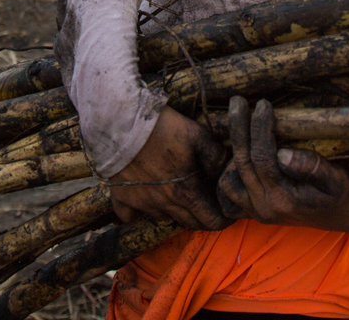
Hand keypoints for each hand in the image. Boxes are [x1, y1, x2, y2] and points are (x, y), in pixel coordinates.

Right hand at [109, 106, 229, 230]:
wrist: (121, 124)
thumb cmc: (162, 128)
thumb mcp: (198, 135)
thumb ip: (215, 156)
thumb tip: (222, 171)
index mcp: (185, 191)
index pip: (211, 220)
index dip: (223, 220)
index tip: (227, 216)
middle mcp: (164, 203)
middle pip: (189, 223)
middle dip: (202, 218)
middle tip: (206, 206)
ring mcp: (141, 203)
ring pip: (163, 219)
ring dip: (174, 212)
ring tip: (176, 198)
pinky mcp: (121, 198)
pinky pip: (130, 217)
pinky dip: (137, 214)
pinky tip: (143, 202)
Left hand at [217, 96, 348, 232]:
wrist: (347, 218)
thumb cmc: (344, 194)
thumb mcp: (337, 180)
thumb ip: (312, 167)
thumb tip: (284, 153)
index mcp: (285, 200)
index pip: (263, 158)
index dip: (260, 128)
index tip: (263, 104)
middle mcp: (265, 208)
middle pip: (243, 163)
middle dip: (238, 129)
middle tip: (237, 101)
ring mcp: (257, 211)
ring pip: (229, 178)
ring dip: (231, 149)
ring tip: (238, 120)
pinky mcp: (254, 210)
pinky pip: (231, 190)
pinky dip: (230, 169)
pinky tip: (239, 146)